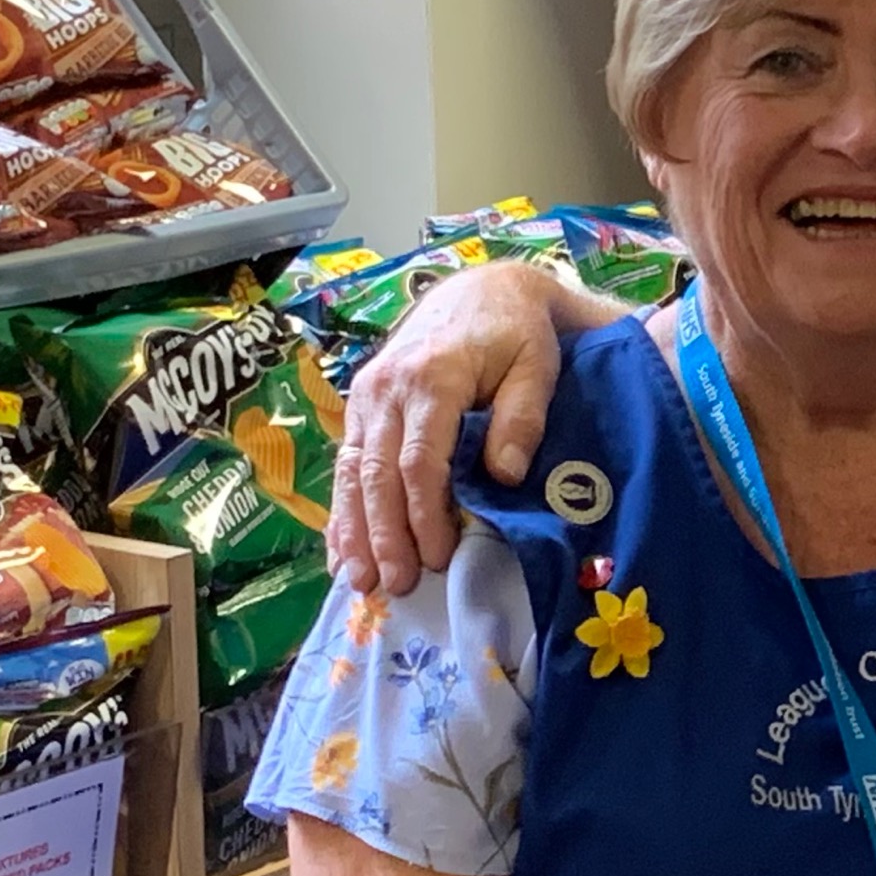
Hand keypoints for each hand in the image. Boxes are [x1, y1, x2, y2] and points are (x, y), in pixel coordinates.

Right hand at [331, 263, 583, 594]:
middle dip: (384, 534)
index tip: (438, 557)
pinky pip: (342, 463)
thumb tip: (502, 476)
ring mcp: (367, 396)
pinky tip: (340, 552)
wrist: (480, 290)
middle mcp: (387, 388)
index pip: (420, 459)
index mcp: (432, 378)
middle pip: (376, 473)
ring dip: (353, 530)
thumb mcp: (536, 367)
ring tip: (359, 582)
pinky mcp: (359, 405)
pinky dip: (340, 510)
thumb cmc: (516, 333)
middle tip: (394, 585)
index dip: (425, 514)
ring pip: (350, 472)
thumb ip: (521, 419)